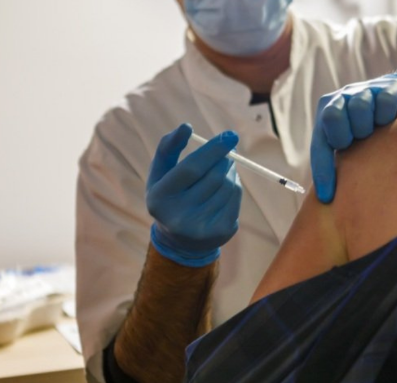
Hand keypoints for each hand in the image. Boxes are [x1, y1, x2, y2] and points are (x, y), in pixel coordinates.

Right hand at [146, 123, 242, 266]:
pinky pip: (236, 198)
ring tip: (222, 168)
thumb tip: (186, 127)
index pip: (192, 168)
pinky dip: (234, 185)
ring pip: (228, 186)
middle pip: (214, 176)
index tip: (230, 135)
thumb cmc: (169, 196)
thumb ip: (168, 148)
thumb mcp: (160, 173)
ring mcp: (202, 227)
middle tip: (227, 150)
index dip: (213, 150)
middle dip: (224, 158)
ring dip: (230, 170)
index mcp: (161, 199)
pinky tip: (225, 185)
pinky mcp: (222, 232)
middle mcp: (180, 217)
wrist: (179, 240)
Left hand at [310, 74, 396, 202]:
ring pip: (359, 109)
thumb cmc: (371, 126)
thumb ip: (341, 158)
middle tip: (356, 143)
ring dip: (368, 127)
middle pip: (332, 118)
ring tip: (375, 132)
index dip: (322, 171)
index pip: (319, 145)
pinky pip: (384, 104)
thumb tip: (330, 199)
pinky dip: (387, 116)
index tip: (328, 196)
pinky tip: (391, 120)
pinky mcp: (387, 88)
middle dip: (344, 137)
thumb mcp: (352, 140)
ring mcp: (363, 91)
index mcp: (327, 113)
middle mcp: (341, 99)